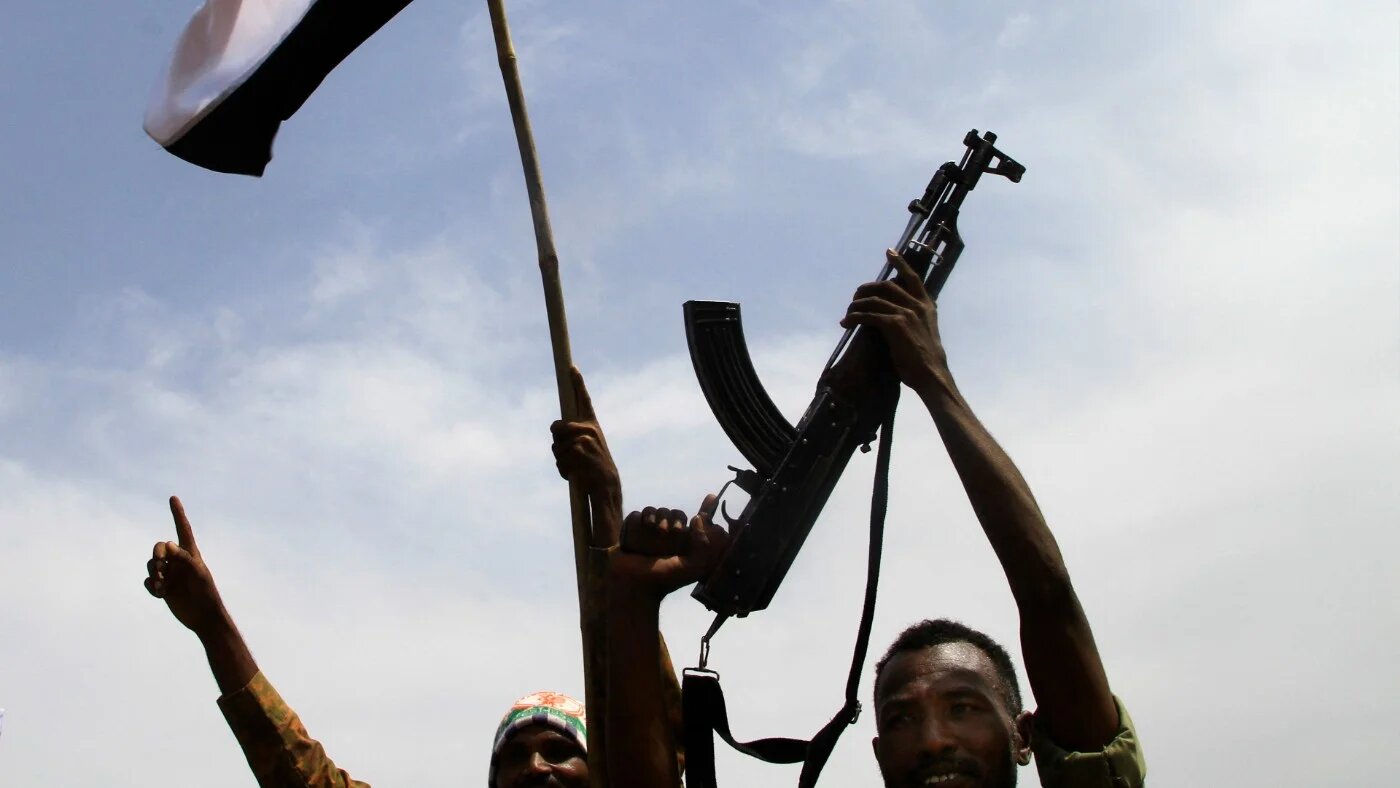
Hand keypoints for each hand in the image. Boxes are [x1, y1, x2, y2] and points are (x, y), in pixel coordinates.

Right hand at [144, 496, 228, 638]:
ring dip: (154, 573)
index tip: (173, 498)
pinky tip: (160, 593)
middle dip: (156, 554)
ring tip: (162, 585)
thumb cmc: (206, 593)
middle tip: (160, 565)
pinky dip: (151, 586)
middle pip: (160, 548)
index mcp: (191, 554)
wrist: (203, 616)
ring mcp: (170, 574)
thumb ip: (184, 558)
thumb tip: (168, 544)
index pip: (183, 529)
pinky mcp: (163, 588)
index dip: (178, 514)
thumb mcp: (197, 574)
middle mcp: (179, 562)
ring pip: (152, 565)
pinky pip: (149, 581)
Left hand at [550, 366, 620, 495]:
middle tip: (568, 453)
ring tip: (576, 466)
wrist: (606, 486)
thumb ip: (573, 435)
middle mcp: (589, 429)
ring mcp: (584, 439)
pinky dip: (563, 469)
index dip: (577, 383)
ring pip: (555, 445)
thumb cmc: (593, 468)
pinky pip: (559, 458)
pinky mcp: (578, 450)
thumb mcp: (587, 447)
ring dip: (560, 459)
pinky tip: (575, 474)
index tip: (571, 367)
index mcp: (592, 426)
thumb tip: (555, 427)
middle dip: (557, 440)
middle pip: (556, 426)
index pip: (583, 400)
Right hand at [609, 495, 728, 600]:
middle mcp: (667, 537)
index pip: (696, 523)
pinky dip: (646, 516)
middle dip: (676, 518)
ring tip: (659, 530)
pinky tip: (648, 525)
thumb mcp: (692, 567)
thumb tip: (697, 518)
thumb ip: (701, 545)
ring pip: (659, 511)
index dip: (705, 509)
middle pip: (676, 513)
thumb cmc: (663, 580)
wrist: (631, 584)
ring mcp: (649, 532)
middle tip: (675, 532)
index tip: (711, 497)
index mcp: (683, 545)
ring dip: (661, 517)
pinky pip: (642, 514)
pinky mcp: (633, 529)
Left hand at [840, 249, 949, 392]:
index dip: (900, 262)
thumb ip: (913, 319)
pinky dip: (854, 318)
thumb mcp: (924, 332)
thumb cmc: (925, 360)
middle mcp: (918, 306)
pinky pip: (869, 315)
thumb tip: (892, 316)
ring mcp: (907, 313)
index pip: (912, 277)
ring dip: (856, 306)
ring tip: (847, 315)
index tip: (889, 251)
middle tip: (854, 298)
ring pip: (874, 300)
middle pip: (886, 286)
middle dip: (866, 289)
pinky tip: (846, 324)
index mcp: (927, 306)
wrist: (932, 375)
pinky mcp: (896, 325)